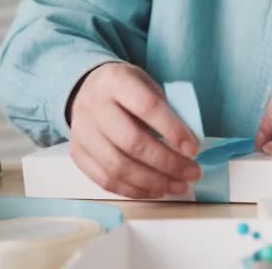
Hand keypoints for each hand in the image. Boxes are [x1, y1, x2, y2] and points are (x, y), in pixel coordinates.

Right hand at [69, 63, 200, 198]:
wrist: (89, 88)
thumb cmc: (128, 89)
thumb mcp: (148, 85)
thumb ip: (168, 110)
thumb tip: (189, 147)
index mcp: (116, 81)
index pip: (147, 107)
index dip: (173, 131)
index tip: (194, 150)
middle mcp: (94, 105)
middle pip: (132, 142)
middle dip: (167, 163)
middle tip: (192, 173)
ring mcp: (81, 131)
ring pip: (118, 167)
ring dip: (154, 182)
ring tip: (179, 186)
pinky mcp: (77, 153)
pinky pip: (105, 180)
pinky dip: (134, 190)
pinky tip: (156, 190)